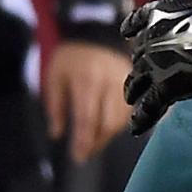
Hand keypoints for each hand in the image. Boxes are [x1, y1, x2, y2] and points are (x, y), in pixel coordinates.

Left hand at [44, 37, 125, 162]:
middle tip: (87, 153)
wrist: (96, 34)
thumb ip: (55, 106)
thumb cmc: (72, 58)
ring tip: (97, 142)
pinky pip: (134, 109)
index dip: (84, 141)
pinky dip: (124, 123)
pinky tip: (114, 130)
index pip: (88, 118)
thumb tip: (57, 134)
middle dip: (99, 142)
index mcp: (87, 81)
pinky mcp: (137, 83)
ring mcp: (127, 83)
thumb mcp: (54, 77)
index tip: (79, 156)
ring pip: (124, 118)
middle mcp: (110, 82)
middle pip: (110, 122)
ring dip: (110, 135)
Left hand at [118, 0, 191, 131]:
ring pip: (136, 80)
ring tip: (131, 99)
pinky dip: (141, 118)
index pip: (138, 21)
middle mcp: (151, 36)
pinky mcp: (165, 86)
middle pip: (138, 54)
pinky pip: (148, 105)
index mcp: (160, 13)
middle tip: (142, 75)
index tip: (126, 33)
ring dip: (133, 89)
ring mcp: (155, 61)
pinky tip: (135, 127)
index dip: (131, 28)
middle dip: (140, 64)